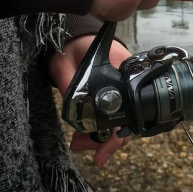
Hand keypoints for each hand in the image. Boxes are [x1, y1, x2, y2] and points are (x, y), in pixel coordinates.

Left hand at [49, 35, 131, 166]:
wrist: (75, 38)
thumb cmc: (72, 46)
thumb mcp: (65, 63)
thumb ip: (69, 83)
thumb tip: (73, 111)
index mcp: (122, 72)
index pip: (127, 110)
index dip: (115, 135)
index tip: (101, 153)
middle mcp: (127, 84)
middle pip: (125, 124)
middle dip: (105, 142)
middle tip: (81, 146)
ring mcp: (122, 92)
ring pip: (119, 125)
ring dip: (101, 138)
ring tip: (78, 143)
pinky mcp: (114, 98)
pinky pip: (114, 119)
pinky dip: (101, 131)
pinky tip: (84, 135)